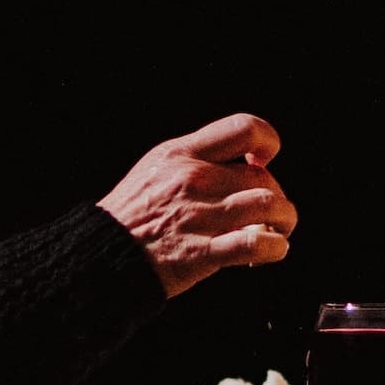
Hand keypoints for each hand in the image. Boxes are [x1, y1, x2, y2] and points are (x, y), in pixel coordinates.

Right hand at [96, 113, 298, 297]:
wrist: (100, 256)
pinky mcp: (201, 252)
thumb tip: (247, 164)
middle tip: (270, 214)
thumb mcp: (156, 169)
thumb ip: (196, 160)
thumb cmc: (131, 216)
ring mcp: (198, 216)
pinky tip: (273, 251)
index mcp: (181, 154)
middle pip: (263, 177)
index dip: (267, 142)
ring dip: (284, 220)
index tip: (263, 161)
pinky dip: (274, 248)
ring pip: (269, 206)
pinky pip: (255, 244)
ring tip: (278, 231)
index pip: (243, 128)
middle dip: (277, 197)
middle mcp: (192, 179)